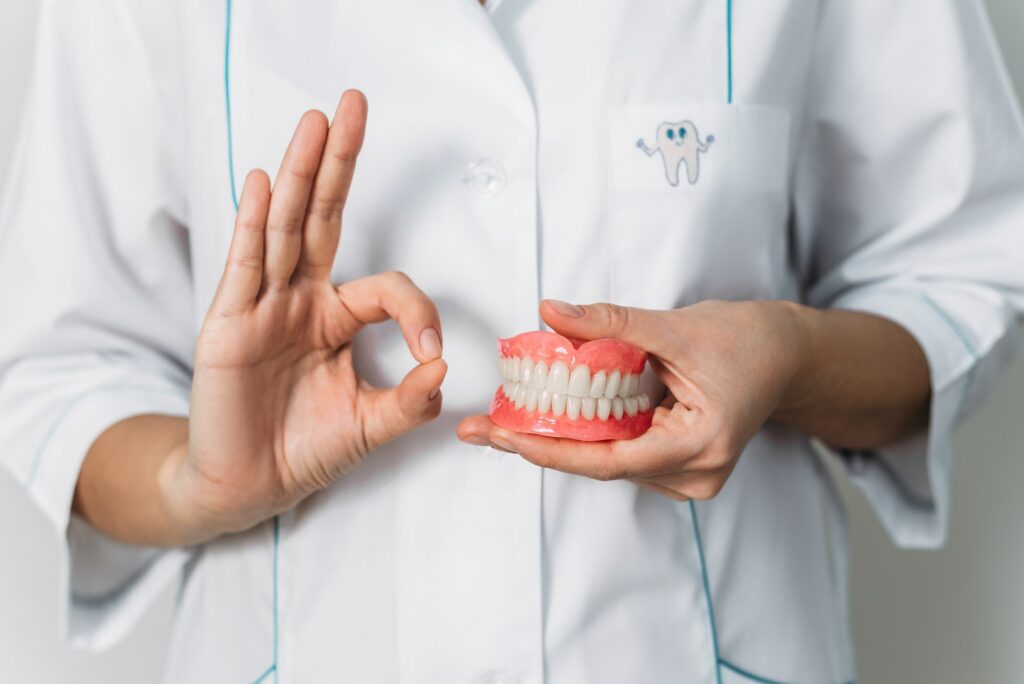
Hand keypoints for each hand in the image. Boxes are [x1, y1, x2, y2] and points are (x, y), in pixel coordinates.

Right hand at [165, 91, 446, 537]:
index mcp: (337, 318)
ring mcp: (263, 307)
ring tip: (314, 123)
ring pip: (283, 229)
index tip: (432, 354)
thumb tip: (444, 371)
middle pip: (322, 219)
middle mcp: (300, 300)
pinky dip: (252, 225)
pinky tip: (261, 183)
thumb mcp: (370, 426)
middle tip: (353, 105)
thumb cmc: (305, 449)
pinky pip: (244, 268)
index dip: (417, 311)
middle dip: (338, 163)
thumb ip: (409, 403)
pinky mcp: (229, 325)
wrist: (249, 485)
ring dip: (298, 174)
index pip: (387, 288)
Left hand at [457, 299, 809, 500]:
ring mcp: (689, 476)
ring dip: (557, 439)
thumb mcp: (676, 326)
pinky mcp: (679, 466)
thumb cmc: (748, 340)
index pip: (611, 459)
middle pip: (601, 465)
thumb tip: (549, 312)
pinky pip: (621, 453)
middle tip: (480, 427)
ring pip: (608, 462)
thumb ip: (611, 324)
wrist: (789, 355)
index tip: (503, 436)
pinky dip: (585, 434)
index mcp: (701, 445)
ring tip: (500, 419)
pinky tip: (544, 418)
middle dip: (539, 444)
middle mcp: (695, 473)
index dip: (552, 450)